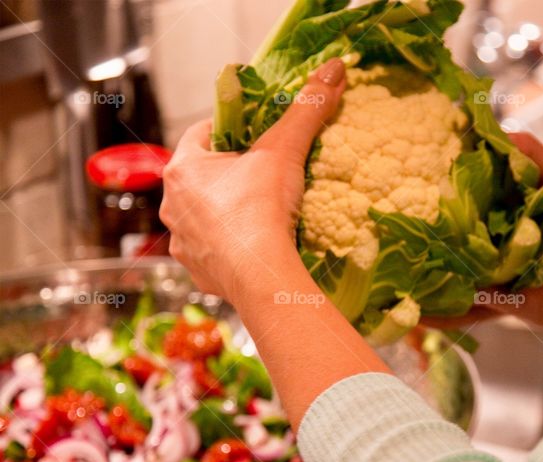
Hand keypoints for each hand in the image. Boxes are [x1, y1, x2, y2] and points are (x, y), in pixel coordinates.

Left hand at [159, 58, 346, 303]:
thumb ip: (306, 110)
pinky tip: (253, 249)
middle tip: (264, 174)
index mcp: (183, 169)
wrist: (261, 276)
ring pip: (202, 217)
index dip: (228, 129)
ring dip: (225, 214)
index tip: (255, 134)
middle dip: (229, 174)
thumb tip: (334, 69)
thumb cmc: (261, 208)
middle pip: (201, 177)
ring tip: (260, 215)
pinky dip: (229, 249)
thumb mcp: (285, 151)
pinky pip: (211, 253)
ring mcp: (182, 243)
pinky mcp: (198, 273)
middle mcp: (172, 205)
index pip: (201, 133)